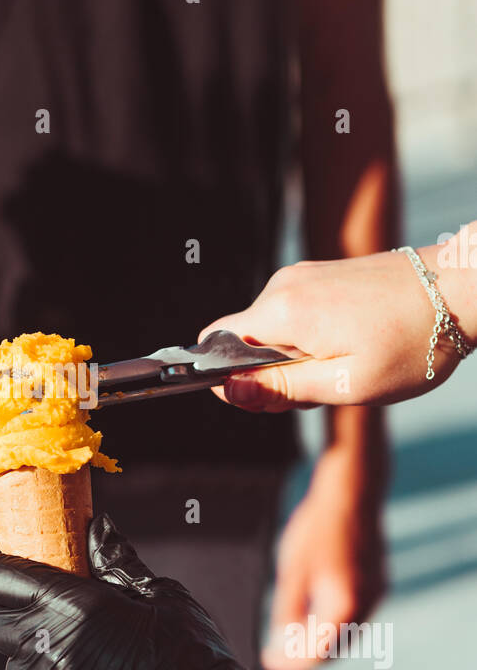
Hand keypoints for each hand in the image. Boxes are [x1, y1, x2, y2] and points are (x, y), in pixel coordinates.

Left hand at [0, 515, 300, 669]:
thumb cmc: (194, 660)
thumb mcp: (162, 597)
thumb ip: (117, 562)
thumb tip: (97, 527)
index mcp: (72, 607)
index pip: (1, 580)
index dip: (10, 574)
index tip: (28, 574)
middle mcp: (48, 651)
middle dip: (15, 615)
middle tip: (54, 614)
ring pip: (16, 668)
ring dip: (36, 658)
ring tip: (83, 657)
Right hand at [199, 238, 476, 411]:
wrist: (461, 289)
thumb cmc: (412, 343)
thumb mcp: (346, 383)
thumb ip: (281, 389)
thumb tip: (228, 391)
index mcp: (283, 311)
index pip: (216, 343)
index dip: (232, 378)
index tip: (273, 396)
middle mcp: (284, 285)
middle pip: (244, 339)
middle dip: (270, 372)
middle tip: (325, 385)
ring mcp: (303, 274)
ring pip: (271, 328)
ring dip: (295, 357)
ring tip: (348, 363)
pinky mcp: (322, 273)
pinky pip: (294, 313)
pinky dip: (311, 337)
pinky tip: (352, 344)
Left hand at [265, 445, 386, 669]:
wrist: (351, 493)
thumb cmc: (318, 527)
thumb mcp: (292, 571)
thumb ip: (287, 611)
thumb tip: (280, 641)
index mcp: (342, 605)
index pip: (315, 653)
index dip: (290, 663)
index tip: (269, 662)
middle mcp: (366, 606)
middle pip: (334, 650)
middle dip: (305, 656)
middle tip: (277, 653)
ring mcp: (377, 596)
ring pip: (347, 636)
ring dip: (320, 642)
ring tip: (289, 635)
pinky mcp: (379, 585)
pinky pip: (356, 618)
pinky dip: (334, 625)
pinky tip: (312, 615)